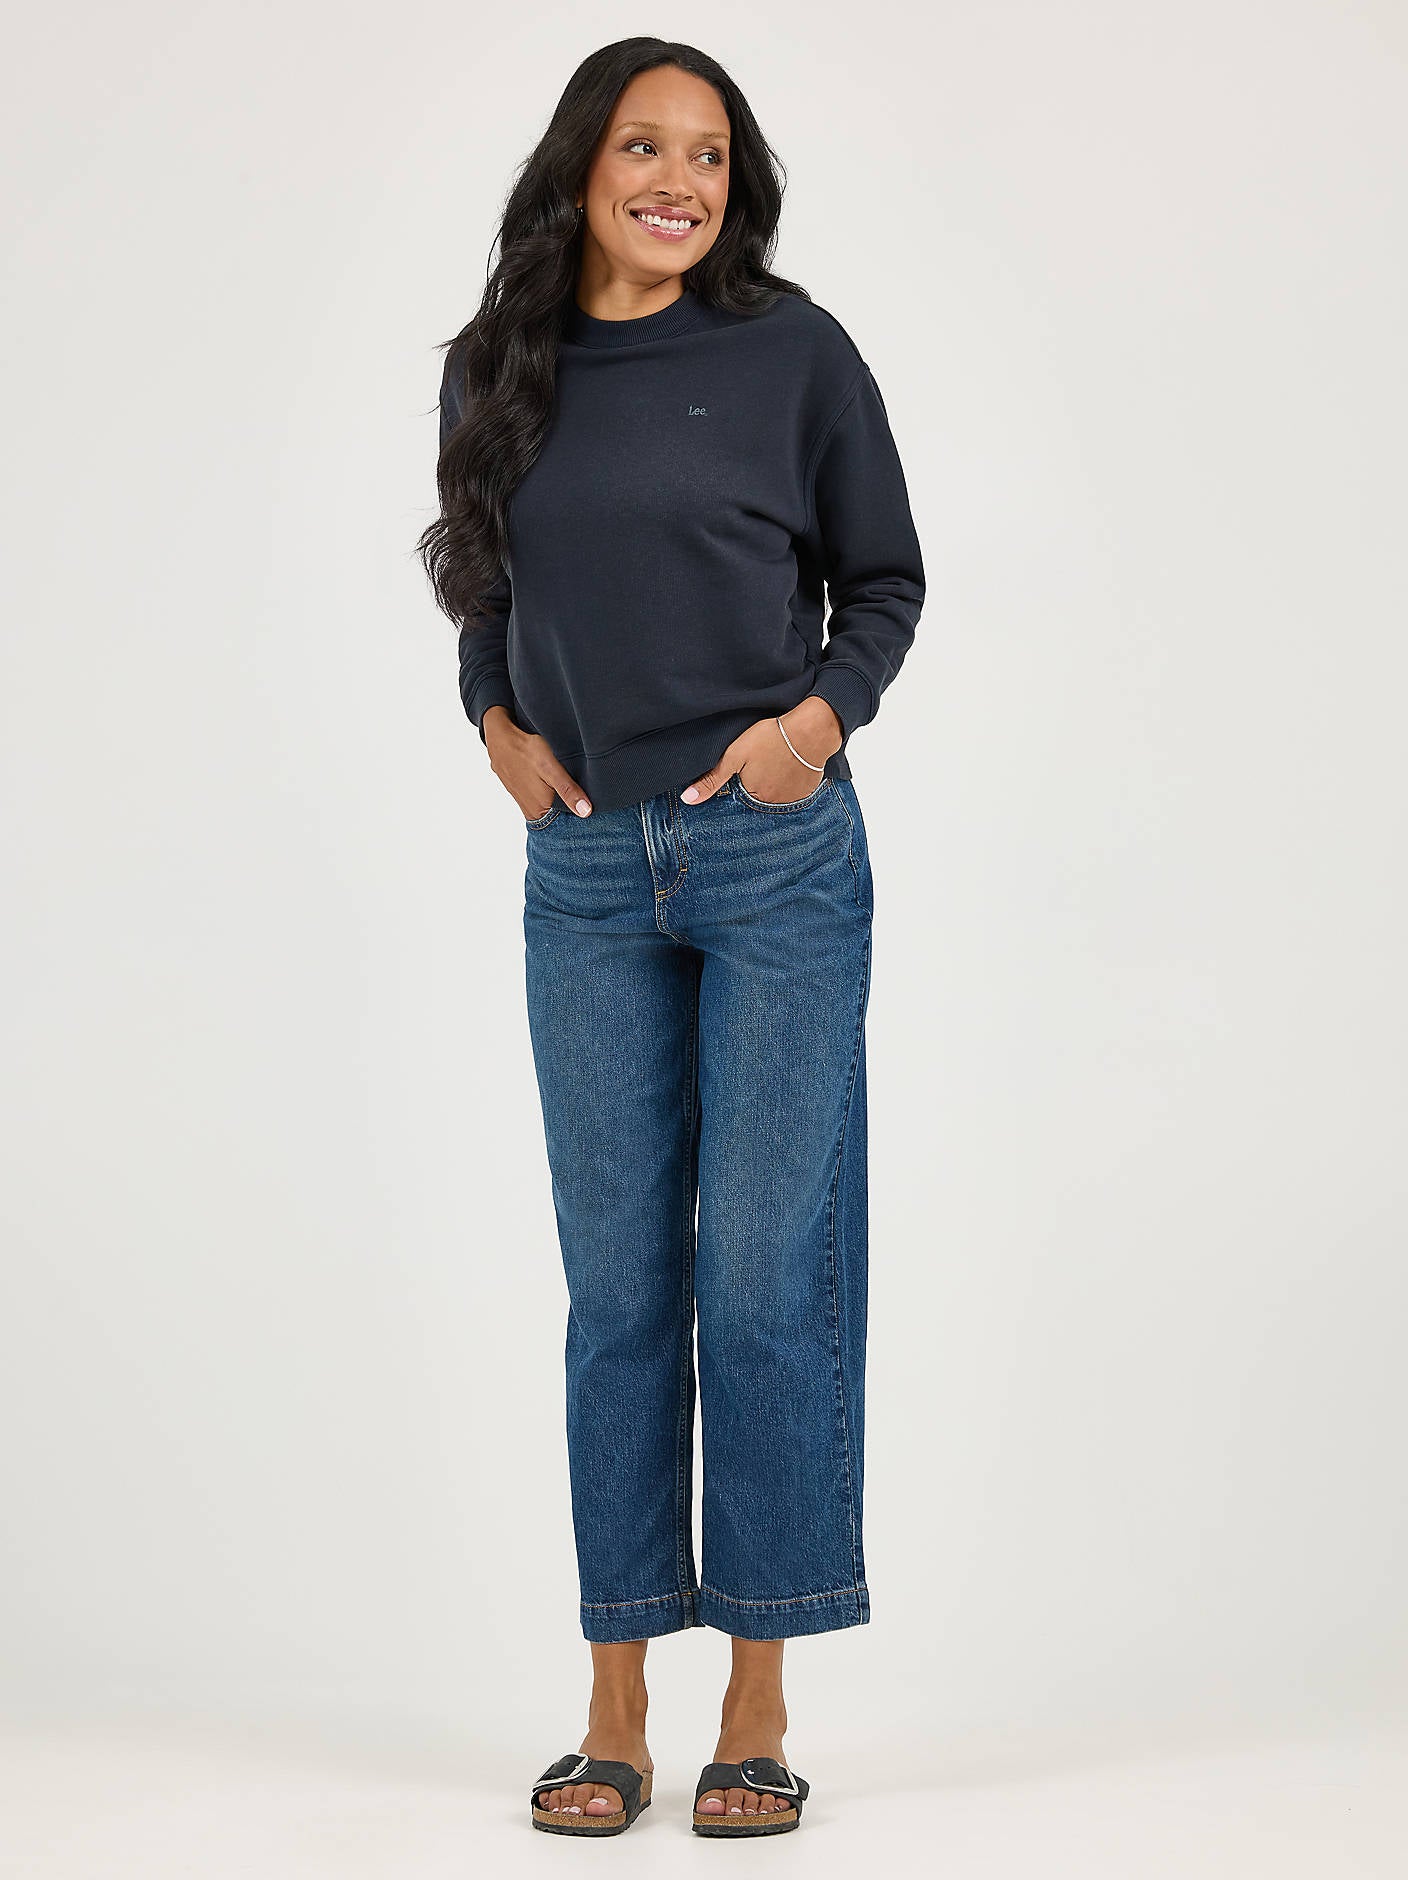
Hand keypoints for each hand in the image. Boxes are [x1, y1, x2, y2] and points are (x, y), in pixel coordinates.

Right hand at [482, 706, 591, 818]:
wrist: (499, 738)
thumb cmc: (525, 750)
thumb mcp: (551, 768)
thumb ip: (567, 790)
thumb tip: (585, 812)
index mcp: (540, 809)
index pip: (566, 819)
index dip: (579, 810)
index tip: (589, 802)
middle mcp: (530, 810)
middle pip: (557, 813)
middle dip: (569, 805)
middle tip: (580, 790)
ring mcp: (523, 801)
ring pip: (548, 805)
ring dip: (559, 798)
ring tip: (567, 784)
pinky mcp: (520, 792)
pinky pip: (539, 798)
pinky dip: (548, 792)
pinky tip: (551, 781)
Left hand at [680, 697, 842, 804]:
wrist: (812, 729)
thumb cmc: (772, 737)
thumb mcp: (734, 755)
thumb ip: (712, 779)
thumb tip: (688, 800)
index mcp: (754, 797)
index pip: (740, 793)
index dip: (742, 776)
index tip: (749, 762)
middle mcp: (774, 804)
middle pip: (758, 795)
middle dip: (758, 779)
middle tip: (765, 757)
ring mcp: (794, 799)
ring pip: (777, 792)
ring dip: (775, 780)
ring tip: (777, 758)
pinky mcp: (808, 790)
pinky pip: (795, 789)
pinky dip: (791, 779)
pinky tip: (791, 763)